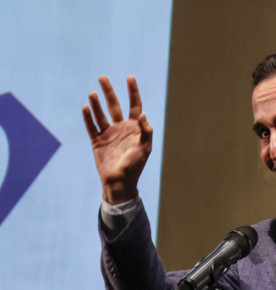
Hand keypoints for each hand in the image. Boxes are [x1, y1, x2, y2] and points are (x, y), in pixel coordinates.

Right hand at [82, 75, 152, 203]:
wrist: (120, 182)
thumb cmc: (135, 166)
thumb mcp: (145, 148)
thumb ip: (145, 132)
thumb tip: (143, 115)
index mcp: (135, 129)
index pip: (135, 106)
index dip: (133, 92)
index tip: (130, 77)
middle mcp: (121, 128)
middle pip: (115, 106)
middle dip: (109, 92)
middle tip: (103, 77)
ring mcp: (109, 134)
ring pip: (101, 114)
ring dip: (96, 103)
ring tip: (92, 93)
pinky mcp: (97, 141)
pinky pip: (91, 126)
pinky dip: (88, 117)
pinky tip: (85, 107)